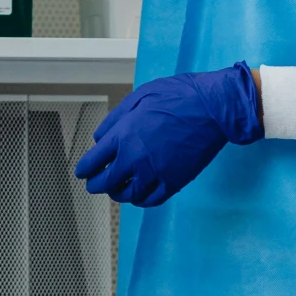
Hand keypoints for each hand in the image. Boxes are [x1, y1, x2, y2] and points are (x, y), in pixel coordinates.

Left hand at [73, 63, 262, 207]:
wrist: (213, 107)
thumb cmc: (178, 95)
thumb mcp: (139, 97)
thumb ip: (115, 119)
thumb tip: (100, 138)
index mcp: (124, 134)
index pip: (93, 161)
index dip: (84, 169)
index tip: (82, 172)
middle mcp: (136, 158)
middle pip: (106, 182)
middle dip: (96, 185)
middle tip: (93, 184)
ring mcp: (156, 172)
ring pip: (128, 195)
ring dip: (118, 194)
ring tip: (116, 189)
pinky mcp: (175, 181)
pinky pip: (151, 200)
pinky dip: (141, 200)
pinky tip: (139, 195)